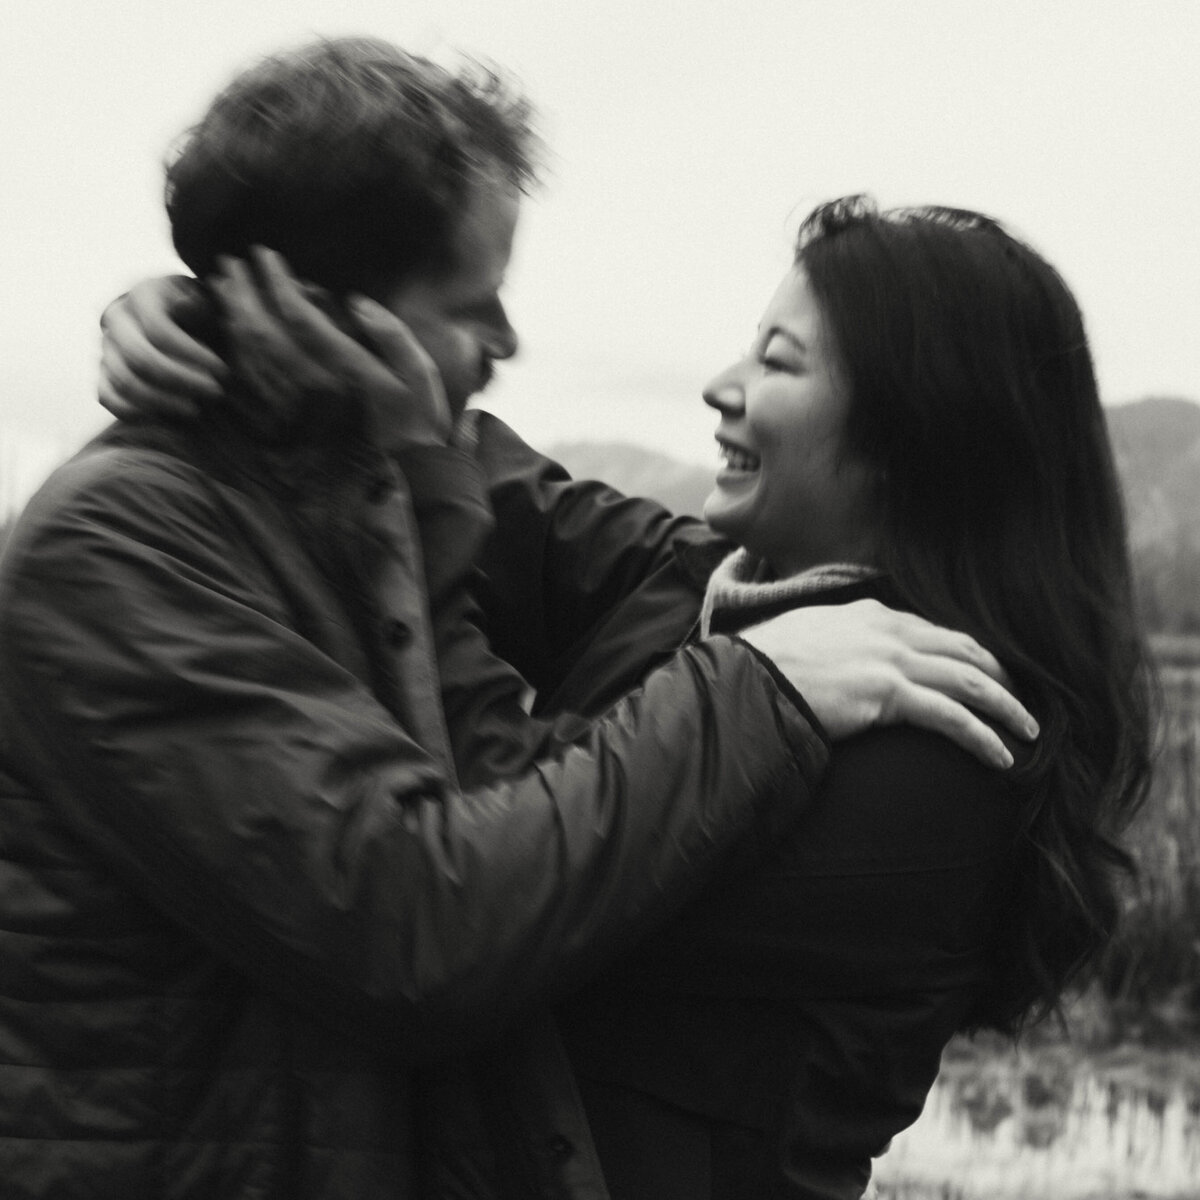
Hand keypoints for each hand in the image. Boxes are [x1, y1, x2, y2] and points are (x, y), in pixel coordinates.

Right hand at [99, 276, 226, 419]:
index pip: (159, 330)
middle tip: (214, 392)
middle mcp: (117, 319)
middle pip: (141, 358)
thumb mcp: (207, 301)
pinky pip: (109, 398)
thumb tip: (184, 304)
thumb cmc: (203, 313)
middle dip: (182, 380)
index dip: (192, 354)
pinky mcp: (104, 373)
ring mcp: (106, 347)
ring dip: (163, 401)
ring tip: (196, 408)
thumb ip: (198, 305)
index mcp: (142, 294)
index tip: (221, 370)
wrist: (184, 321)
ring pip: (125, 381)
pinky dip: (135, 412)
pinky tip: (167, 417)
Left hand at [209, 247, 451, 451]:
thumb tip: (355, 301)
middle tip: (231, 262)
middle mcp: (316, 386)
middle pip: (264, 334)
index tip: (265, 254)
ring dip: (233, 317)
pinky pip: (254, 379)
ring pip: (252, 356)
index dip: (277, 283)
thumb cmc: (418, 412)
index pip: (300, 319)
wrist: (409, 467)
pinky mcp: (292, 417)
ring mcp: (299, 404)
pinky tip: (233, 327)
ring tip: (224, 286)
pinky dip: (237, 348)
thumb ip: (392, 335)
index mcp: (347, 369)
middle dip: (243, 293)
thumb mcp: (420, 372)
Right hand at [738, 599, 1038, 767]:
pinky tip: (1001, 756)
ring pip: (970, 681)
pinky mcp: (889, 694)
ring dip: (1006, 707)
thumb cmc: (766, 665)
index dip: (967, 651)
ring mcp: (891, 660)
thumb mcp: (806, 635)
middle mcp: (888, 630)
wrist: (749, 680)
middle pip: (963, 650)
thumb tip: (839, 656)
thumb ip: (836, 639)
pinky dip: (983, 736)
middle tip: (1021, 700)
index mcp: (869, 613)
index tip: (986, 670)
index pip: (933, 630)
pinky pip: (952, 717)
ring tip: (1028, 731)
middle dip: (1000, 675)